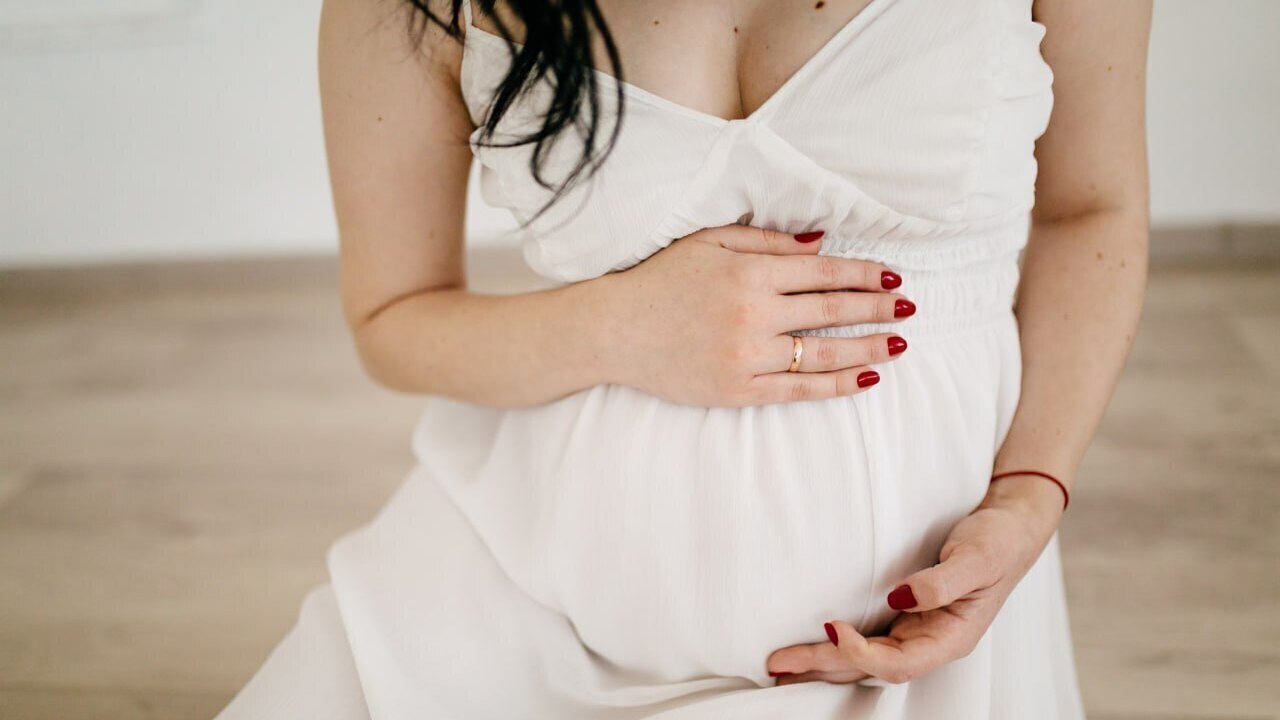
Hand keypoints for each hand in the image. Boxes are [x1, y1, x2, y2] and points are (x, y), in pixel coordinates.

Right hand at [598, 225, 915, 407]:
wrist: (614, 331)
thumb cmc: (661, 280)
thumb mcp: (708, 242)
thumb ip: (766, 241)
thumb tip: (821, 242)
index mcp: (749, 272)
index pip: (824, 273)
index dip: (865, 275)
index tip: (893, 278)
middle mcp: (754, 314)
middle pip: (832, 310)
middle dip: (877, 308)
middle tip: (910, 308)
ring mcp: (747, 356)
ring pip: (823, 353)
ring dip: (868, 347)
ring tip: (898, 343)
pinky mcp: (738, 390)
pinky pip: (799, 388)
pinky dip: (837, 384)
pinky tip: (865, 376)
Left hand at [764, 474, 1064, 684]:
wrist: (1011, 526)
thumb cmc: (999, 541)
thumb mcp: (977, 558)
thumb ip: (940, 582)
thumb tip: (900, 598)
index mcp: (951, 638)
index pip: (899, 662)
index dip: (860, 651)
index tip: (830, 627)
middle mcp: (930, 642)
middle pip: (870, 666)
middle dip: (823, 665)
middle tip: (777, 662)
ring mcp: (916, 631)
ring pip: (864, 658)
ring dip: (822, 662)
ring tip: (780, 665)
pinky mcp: (906, 616)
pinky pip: (866, 639)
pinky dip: (836, 645)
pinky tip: (811, 645)